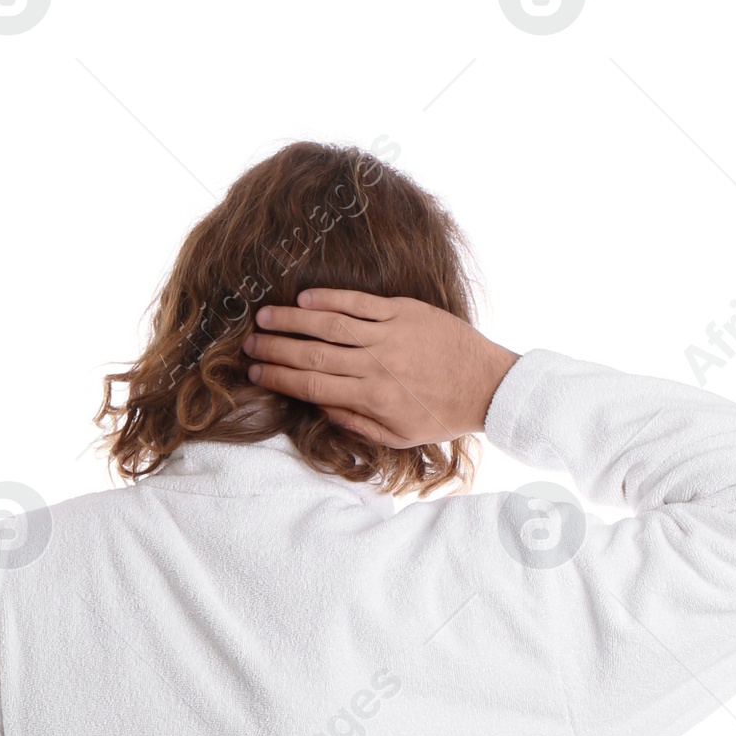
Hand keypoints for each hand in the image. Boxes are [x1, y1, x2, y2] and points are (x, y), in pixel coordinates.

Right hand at [241, 291, 517, 445]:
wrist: (487, 384)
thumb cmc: (441, 414)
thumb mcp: (399, 436)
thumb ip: (357, 423)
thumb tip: (321, 407)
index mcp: (372, 398)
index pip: (313, 385)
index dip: (280, 378)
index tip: (256, 373)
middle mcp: (376, 365)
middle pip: (313, 353)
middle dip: (276, 348)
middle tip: (248, 344)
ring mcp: (390, 335)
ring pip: (331, 325)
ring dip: (294, 319)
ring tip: (266, 317)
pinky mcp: (405, 312)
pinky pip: (360, 303)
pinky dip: (331, 300)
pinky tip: (306, 299)